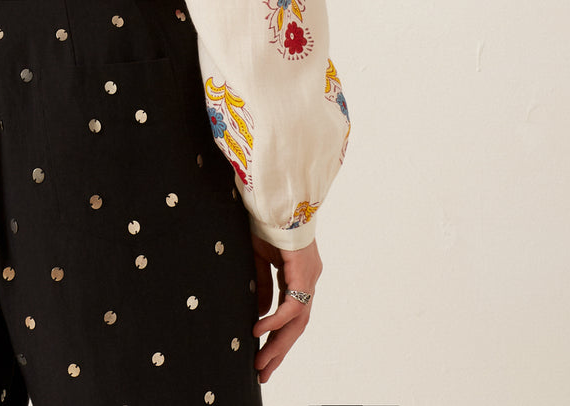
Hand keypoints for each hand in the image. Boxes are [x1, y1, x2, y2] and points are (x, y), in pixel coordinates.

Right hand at [250, 234, 321, 383]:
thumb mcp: (261, 259)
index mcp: (300, 274)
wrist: (275, 197)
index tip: (262, 355)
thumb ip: (263, 287)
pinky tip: (259, 331)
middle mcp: (309, 279)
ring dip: (278, 344)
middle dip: (279, 350)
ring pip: (297, 322)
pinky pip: (292, 305)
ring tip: (261, 363)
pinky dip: (275, 320)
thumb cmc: (267, 221)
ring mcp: (310, 277)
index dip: (277, 337)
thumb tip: (262, 316)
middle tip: (262, 372)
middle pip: (297, 325)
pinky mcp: (304, 273)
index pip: (291, 315)